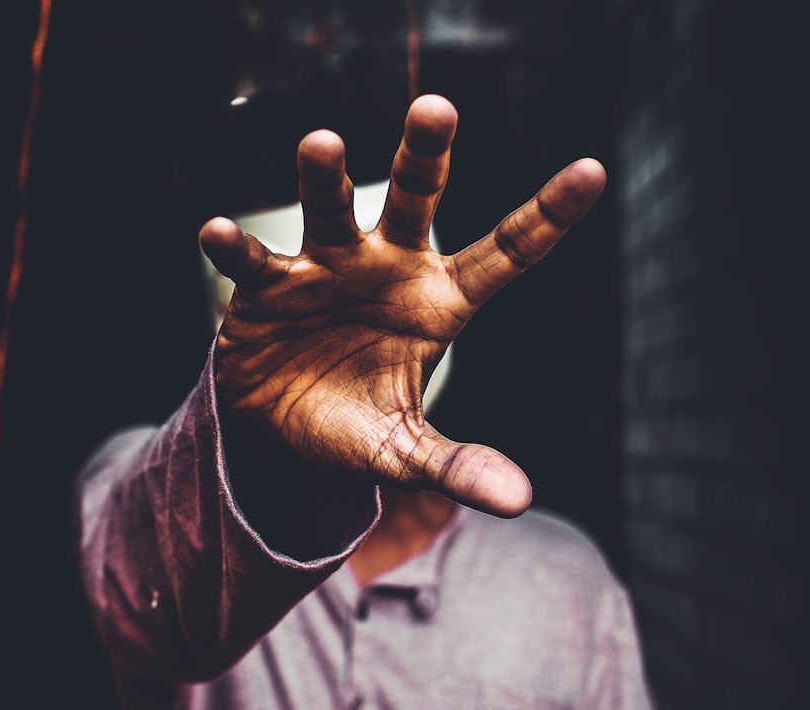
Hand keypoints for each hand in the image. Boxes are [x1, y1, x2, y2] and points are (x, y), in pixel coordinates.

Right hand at [199, 95, 604, 517]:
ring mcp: (327, 269)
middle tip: (437, 108)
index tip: (592, 172)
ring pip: (331, 210)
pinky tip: (216, 233)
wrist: (278, 428)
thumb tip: (521, 501)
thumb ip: (456, 465)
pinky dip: (236, 247)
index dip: (547, 216)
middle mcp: (388, 268)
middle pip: (415, 200)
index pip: (504, 254)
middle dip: (425, 154)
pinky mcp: (269, 286)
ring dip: (325, 177)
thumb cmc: (354, 426)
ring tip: (322, 143)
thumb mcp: (404, 449)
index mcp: (439, 303)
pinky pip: (255, 260)